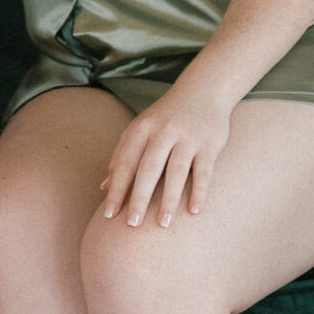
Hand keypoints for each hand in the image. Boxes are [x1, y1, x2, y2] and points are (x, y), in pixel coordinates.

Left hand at [101, 83, 233, 227]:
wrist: (204, 89)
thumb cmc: (166, 116)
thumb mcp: (140, 128)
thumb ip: (122, 155)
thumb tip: (103, 187)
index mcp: (142, 128)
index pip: (125, 163)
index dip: (117, 189)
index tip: (108, 215)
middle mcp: (163, 131)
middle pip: (148, 169)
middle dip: (139, 198)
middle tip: (132, 225)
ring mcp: (187, 137)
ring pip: (176, 172)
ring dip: (169, 200)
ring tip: (163, 224)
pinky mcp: (209, 143)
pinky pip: (204, 171)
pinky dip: (199, 191)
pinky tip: (194, 211)